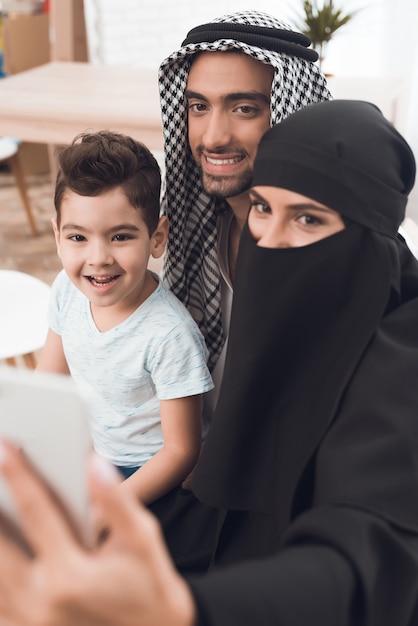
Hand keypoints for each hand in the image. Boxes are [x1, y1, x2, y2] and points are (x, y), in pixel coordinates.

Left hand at [0, 439, 195, 625]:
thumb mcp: (142, 540)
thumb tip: (94, 464)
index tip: (3, 447)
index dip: (18, 475)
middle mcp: (42, 602)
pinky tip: (3, 566)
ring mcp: (29, 625)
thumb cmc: (151, 588)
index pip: (36, 512)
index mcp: (70, 574)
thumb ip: (116, 501)